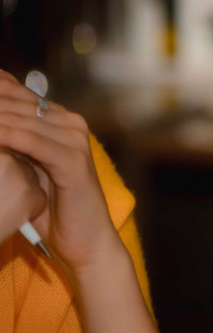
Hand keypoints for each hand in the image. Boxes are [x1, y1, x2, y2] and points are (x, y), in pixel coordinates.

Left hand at [0, 69, 119, 270]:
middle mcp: (70, 123)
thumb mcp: (25, 169)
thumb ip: (11, 143)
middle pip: (17, 102)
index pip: (16, 93)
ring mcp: (75, 139)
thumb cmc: (52, 208)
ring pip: (22, 120)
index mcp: (59, 120)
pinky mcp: (74, 160)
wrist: (86, 239)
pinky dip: (6, 137)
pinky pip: (33, 143)